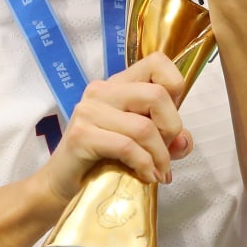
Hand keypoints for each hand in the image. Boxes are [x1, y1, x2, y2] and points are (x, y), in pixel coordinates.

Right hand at [38, 52, 193, 204]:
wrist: (61, 185)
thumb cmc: (101, 161)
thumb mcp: (141, 146)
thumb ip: (166, 139)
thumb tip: (185, 140)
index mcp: (118, 85)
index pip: (156, 62)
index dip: (175, 86)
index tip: (170, 118)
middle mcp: (102, 90)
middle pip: (157, 94)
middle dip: (171, 128)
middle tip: (166, 154)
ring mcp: (89, 110)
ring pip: (144, 126)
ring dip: (159, 156)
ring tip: (158, 173)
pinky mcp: (82, 135)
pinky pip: (126, 146)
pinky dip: (144, 165)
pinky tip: (145, 177)